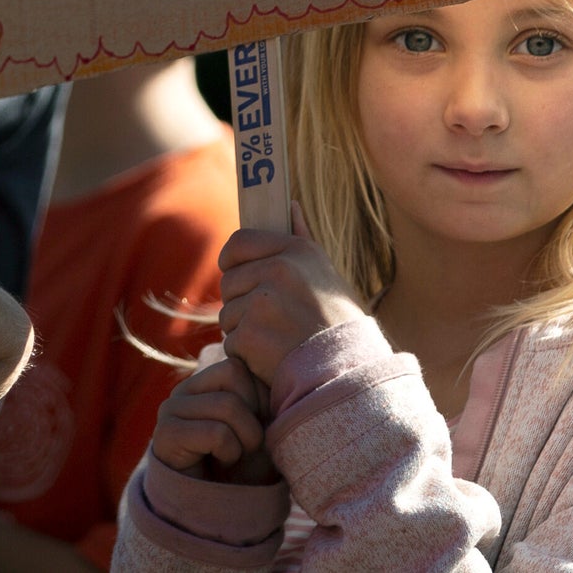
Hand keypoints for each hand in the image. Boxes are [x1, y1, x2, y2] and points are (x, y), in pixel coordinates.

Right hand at [151, 355, 274, 482]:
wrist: (219, 510)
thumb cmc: (245, 464)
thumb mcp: (261, 422)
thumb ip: (261, 392)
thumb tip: (276, 366)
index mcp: (205, 381)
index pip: (238, 366)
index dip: (259, 397)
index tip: (257, 427)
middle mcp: (183, 390)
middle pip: (233, 376)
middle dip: (252, 415)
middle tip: (246, 445)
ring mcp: (170, 410)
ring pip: (227, 405)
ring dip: (244, 439)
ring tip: (235, 455)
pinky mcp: (164, 436)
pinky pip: (215, 433)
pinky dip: (230, 452)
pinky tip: (220, 463)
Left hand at [216, 215, 364, 387]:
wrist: (345, 370)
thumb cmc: (335, 321)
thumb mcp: (324, 272)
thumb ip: (301, 237)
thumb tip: (290, 203)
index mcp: (295, 251)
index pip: (238, 242)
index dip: (231, 260)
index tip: (236, 272)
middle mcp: (278, 271)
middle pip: (228, 282)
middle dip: (240, 301)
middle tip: (268, 318)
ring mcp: (262, 303)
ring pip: (227, 314)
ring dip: (243, 330)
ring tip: (276, 338)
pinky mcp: (250, 335)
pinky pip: (230, 342)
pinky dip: (245, 354)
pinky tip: (271, 357)